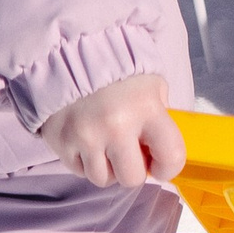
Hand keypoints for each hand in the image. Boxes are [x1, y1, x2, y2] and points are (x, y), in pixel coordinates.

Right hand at [39, 71, 187, 188]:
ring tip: (104, 143)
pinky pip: (79, 171)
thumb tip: (159, 151)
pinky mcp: (61, 142)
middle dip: (132, 168)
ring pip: (103, 179)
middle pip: (132, 178)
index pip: (172, 157)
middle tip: (127, 151)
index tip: (159, 164)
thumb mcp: (151, 84)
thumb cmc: (118, 71)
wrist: (70, 53)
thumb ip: (160, 118)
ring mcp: (86, 136)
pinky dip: (84, 160)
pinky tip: (86, 139)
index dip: (168, 168)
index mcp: (146, 107)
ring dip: (107, 167)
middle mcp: (116, 125)